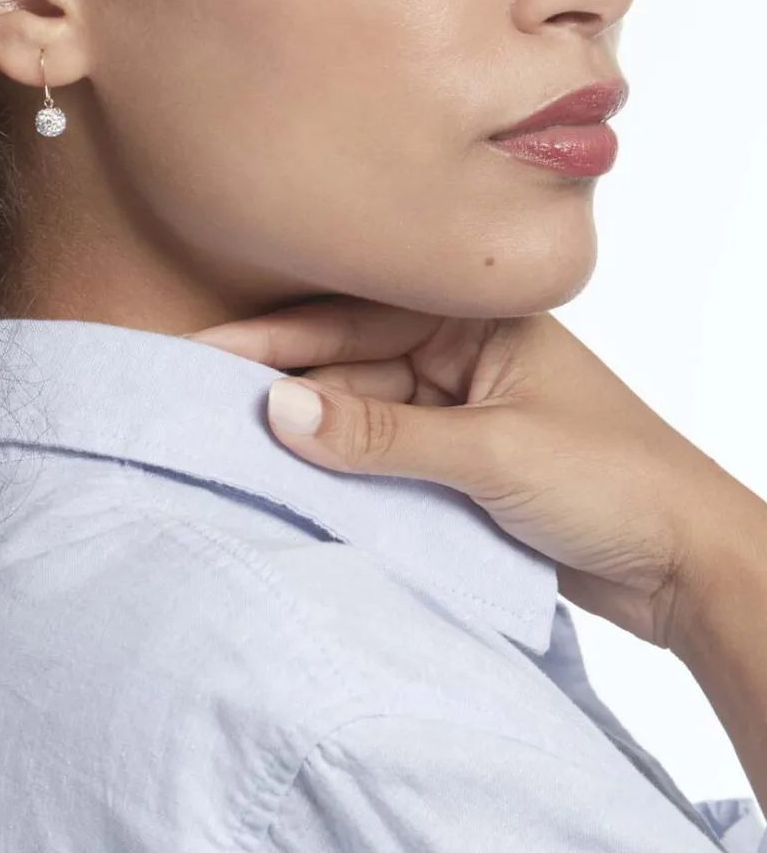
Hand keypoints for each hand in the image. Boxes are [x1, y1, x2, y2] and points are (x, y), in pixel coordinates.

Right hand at [187, 296, 761, 649]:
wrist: (685, 567)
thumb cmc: (616, 482)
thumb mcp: (491, 450)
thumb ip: (382, 432)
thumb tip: (280, 409)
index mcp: (479, 325)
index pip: (357, 321)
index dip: (278, 339)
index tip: (205, 350)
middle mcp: (463, 362)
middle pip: (352, 367)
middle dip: (285, 389)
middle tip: (202, 405)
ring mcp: (458, 418)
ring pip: (363, 418)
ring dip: (312, 438)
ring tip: (234, 447)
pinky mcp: (457, 470)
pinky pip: (384, 462)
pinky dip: (345, 474)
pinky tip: (296, 480)